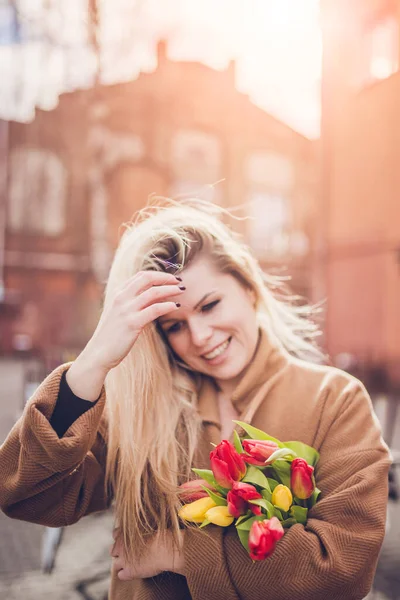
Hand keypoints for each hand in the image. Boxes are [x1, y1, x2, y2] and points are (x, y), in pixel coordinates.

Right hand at [66, 271, 183, 399]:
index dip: (158, 274)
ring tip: (181, 291)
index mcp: (118, 294)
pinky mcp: (132, 323)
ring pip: (153, 292)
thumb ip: (134, 303)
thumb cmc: (112, 335)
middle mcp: (121, 298)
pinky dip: (168, 306)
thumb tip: (154, 296)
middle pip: (147, 278)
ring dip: (170, 289)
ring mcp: (126, 310)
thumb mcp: (120, 314)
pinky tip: (176, 306)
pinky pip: (154, 309)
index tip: (171, 278)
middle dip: (165, 277)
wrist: (99, 353)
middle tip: (179, 281)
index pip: (141, 276)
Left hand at [110, 528, 184, 580]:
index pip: (115, 535)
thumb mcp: (147, 523)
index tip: (129, 541)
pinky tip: (135, 572)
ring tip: (134, 563)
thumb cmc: (160, 534)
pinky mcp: (129, 572)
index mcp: (124, 532)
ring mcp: (124, 560)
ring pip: (116, 564)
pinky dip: (126, 574)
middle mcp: (120, 546)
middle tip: (130, 554)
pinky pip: (121, 575)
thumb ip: (137, 526)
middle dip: (120, 552)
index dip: (122, 539)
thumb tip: (138, 526)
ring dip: (123, 564)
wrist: (165, 548)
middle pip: (112, 550)